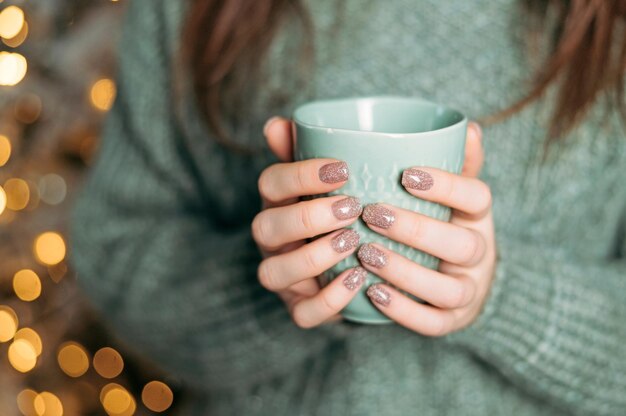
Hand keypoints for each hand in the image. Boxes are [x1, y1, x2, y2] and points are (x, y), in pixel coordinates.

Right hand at [252, 117, 365, 328]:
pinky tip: (357, 279)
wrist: (357, 263)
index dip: (300, 175)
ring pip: (275, 273)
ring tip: (352, 242)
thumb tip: (277, 123)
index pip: (269, 184)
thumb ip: (307, 151)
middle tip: (351, 207)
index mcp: (277, 204)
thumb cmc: (342, 212)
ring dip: (313, 257)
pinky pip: (302, 314)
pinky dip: (328, 299)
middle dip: (307, 216)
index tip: (342, 169)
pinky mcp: (300, 308)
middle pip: (266, 227)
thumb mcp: (329, 182)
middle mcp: (272, 241)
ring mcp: (283, 277)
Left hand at [360, 123, 496, 335]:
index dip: (447, 186)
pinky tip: (372, 292)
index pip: (478, 198)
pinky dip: (404, 310)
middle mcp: (480, 254)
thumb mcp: (455, 194)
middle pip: (461, 245)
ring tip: (365, 254)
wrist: (465, 278)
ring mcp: (469, 291)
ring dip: (405, 271)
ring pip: (448, 289)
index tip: (406, 174)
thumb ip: (456, 162)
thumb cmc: (446, 222)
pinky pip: (433, 323)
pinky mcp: (453, 321)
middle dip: (415, 230)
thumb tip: (467, 128)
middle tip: (371, 214)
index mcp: (479, 217)